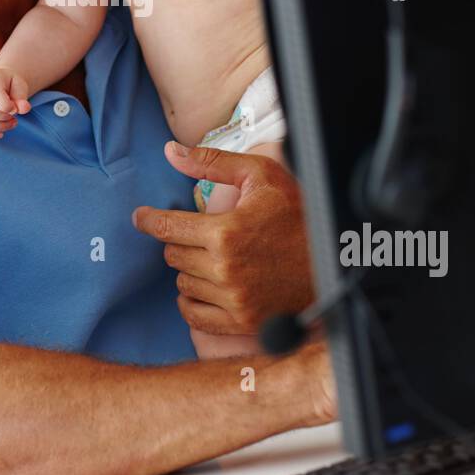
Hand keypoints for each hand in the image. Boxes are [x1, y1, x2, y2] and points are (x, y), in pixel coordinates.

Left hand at [132, 142, 315, 337]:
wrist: (333, 261)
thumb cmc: (297, 214)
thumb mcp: (259, 176)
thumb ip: (211, 163)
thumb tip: (171, 152)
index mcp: (225, 232)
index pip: (167, 228)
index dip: (149, 220)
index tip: (140, 218)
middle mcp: (224, 269)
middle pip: (173, 255)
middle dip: (181, 241)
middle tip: (202, 234)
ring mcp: (232, 299)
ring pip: (181, 283)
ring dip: (190, 269)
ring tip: (214, 258)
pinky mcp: (240, 322)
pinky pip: (193, 315)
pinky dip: (192, 301)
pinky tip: (206, 286)